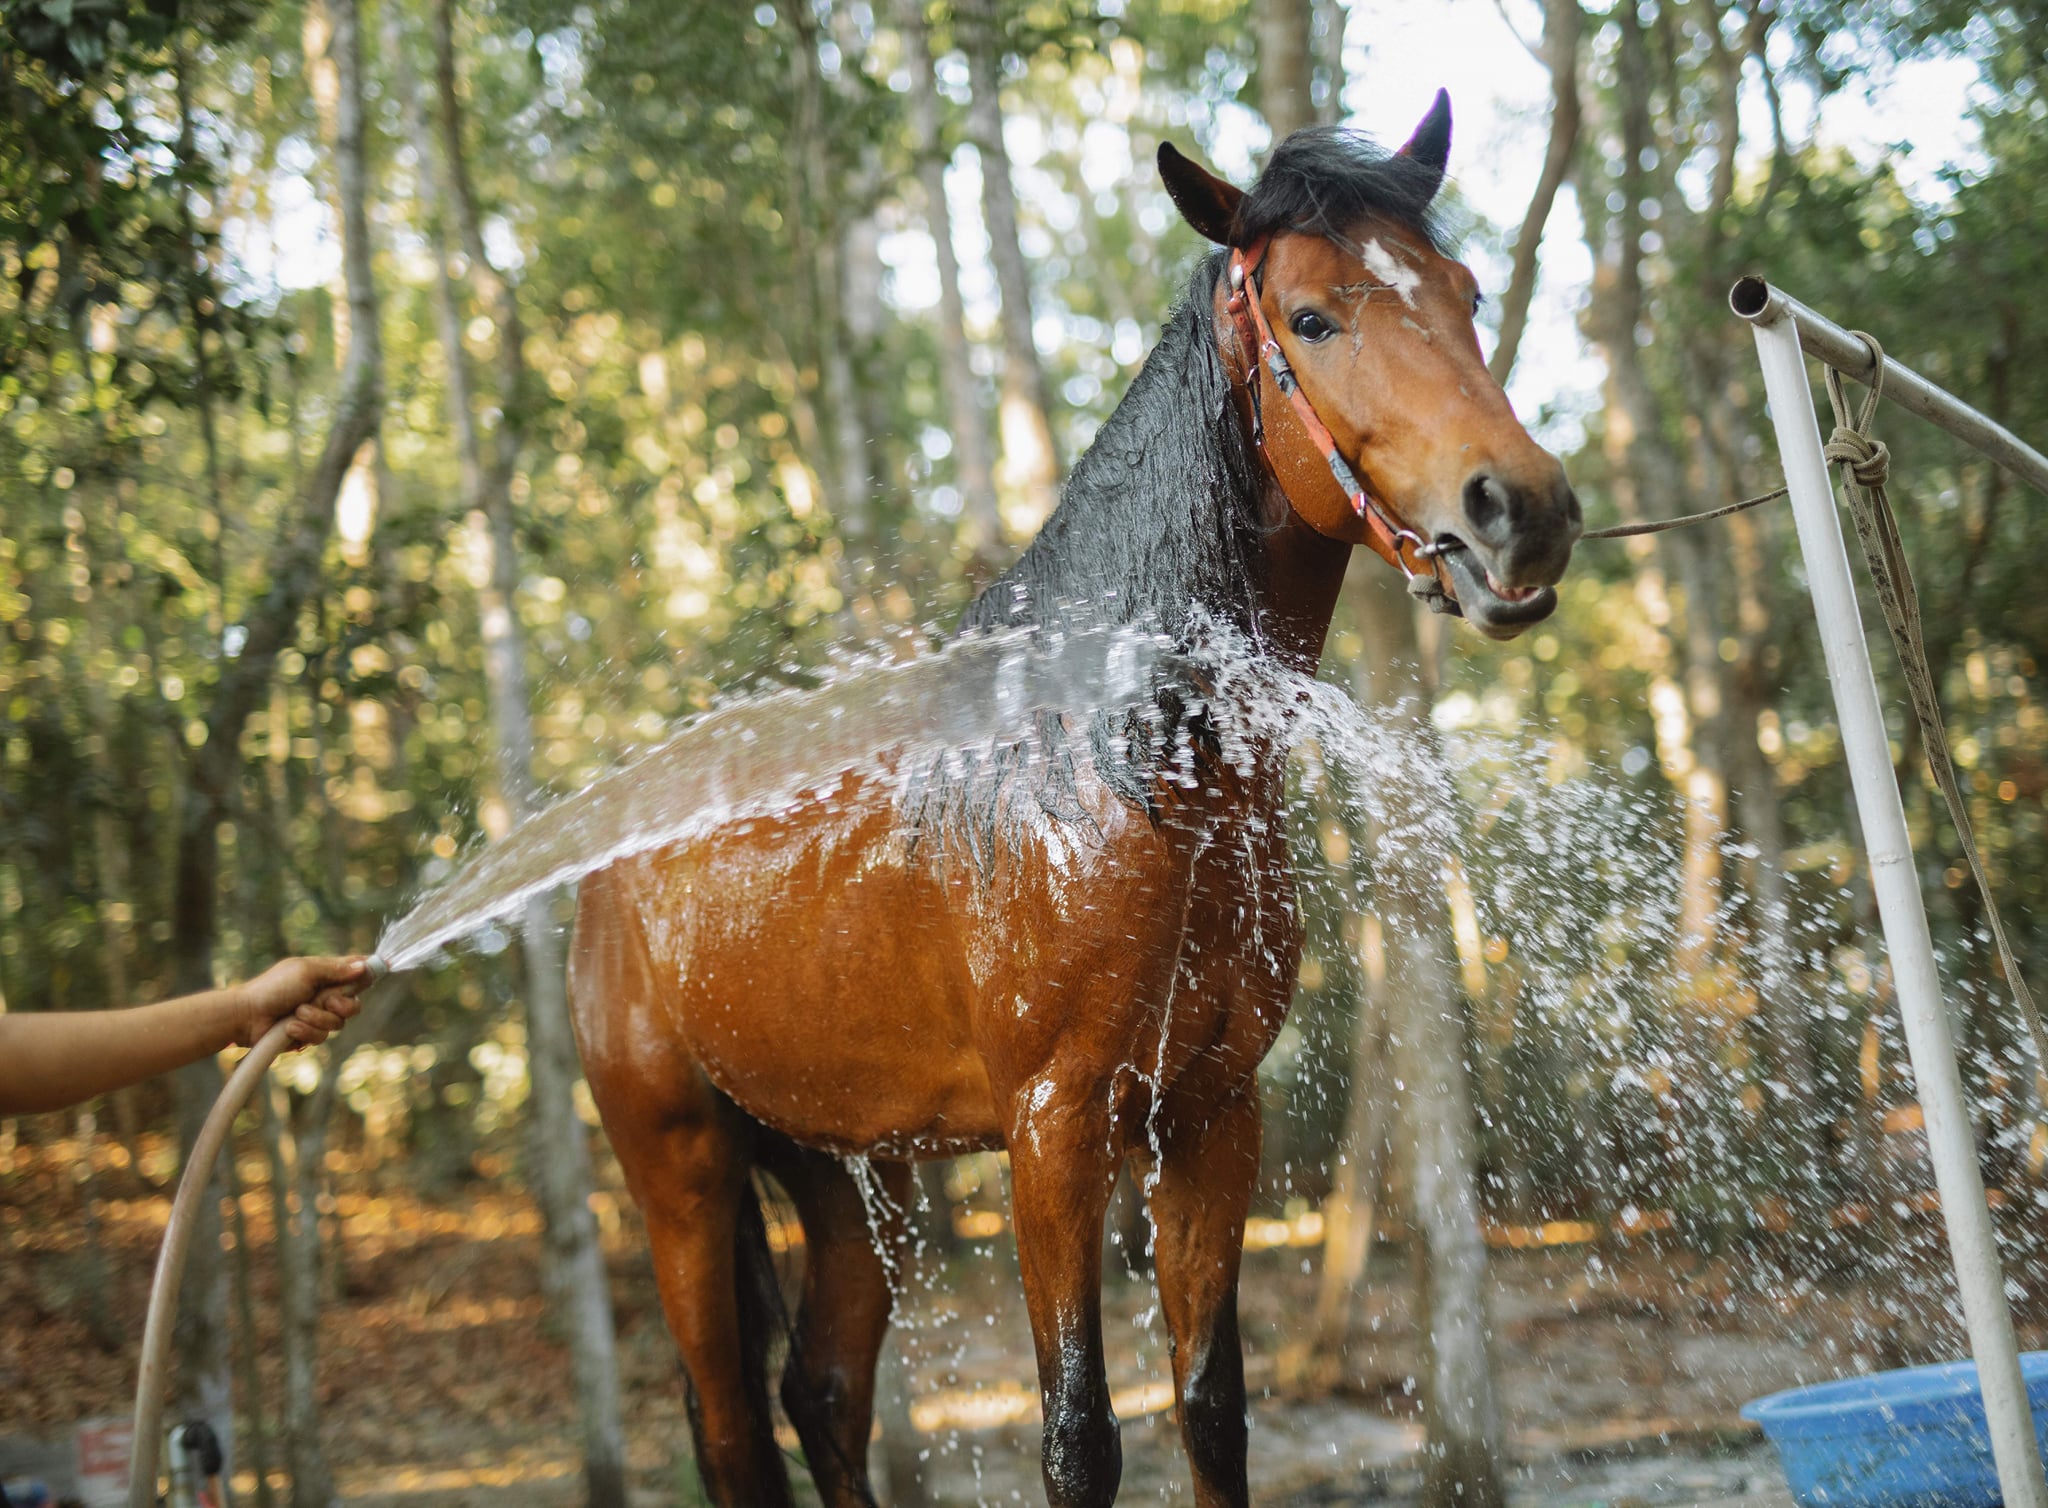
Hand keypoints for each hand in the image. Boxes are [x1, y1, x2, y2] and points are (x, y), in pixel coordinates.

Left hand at [232, 956, 370, 1047]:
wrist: (246, 1017)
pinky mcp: (307, 1035)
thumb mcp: (306, 972)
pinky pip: (321, 1038)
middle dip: (341, 1006)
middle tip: (325, 1001)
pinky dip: (305, 1032)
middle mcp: (324, 996)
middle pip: (354, 1004)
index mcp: (325, 975)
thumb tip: (365, 966)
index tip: (385, 966)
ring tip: (296, 1015)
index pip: (355, 971)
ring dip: (316, 1020)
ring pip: (338, 1024)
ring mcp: (316, 1016)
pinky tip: (289, 1028)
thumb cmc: (272, 988)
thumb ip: (336, 970)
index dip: (369, 971)